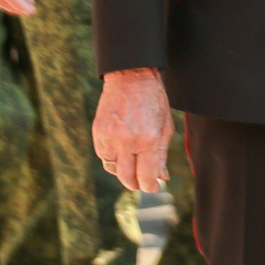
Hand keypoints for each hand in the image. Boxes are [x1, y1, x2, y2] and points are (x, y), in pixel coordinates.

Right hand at [93, 68, 171, 191]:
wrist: (132, 77)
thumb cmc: (154, 100)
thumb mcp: (165, 126)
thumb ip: (162, 154)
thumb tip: (161, 178)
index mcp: (148, 140)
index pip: (147, 176)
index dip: (151, 186)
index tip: (154, 187)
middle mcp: (127, 141)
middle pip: (127, 178)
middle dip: (136, 184)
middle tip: (142, 183)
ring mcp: (110, 137)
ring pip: (113, 169)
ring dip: (123, 171)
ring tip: (133, 165)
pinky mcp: (98, 132)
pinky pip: (103, 155)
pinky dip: (112, 159)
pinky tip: (121, 153)